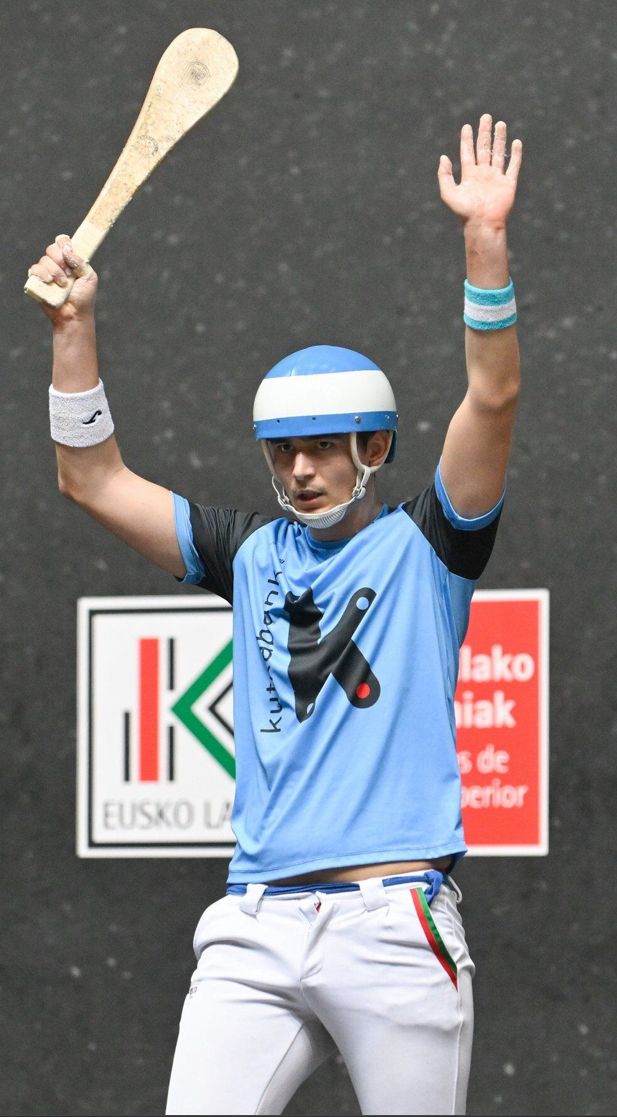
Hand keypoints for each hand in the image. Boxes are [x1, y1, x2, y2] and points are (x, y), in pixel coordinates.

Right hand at [27, 235, 97, 321]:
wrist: (74, 315)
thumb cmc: (83, 298)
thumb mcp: (89, 277)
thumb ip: (80, 261)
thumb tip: (67, 249)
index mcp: (70, 261)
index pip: (63, 242)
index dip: (64, 243)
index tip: (68, 252)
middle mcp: (57, 264)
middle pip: (52, 248)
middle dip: (60, 259)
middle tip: (68, 273)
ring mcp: (47, 272)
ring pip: (44, 259)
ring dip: (55, 271)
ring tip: (63, 284)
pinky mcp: (37, 281)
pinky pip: (34, 269)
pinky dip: (42, 273)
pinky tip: (49, 281)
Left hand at [437, 114, 522, 228]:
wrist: (483, 224)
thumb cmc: (465, 212)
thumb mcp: (448, 193)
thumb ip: (444, 175)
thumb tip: (443, 157)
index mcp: (469, 175)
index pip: (468, 152)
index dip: (467, 139)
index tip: (467, 126)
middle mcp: (483, 174)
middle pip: (484, 148)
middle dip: (484, 133)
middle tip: (486, 117)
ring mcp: (496, 178)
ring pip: (498, 154)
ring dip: (500, 139)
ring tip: (500, 124)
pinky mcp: (508, 184)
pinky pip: (513, 166)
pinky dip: (515, 155)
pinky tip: (516, 142)